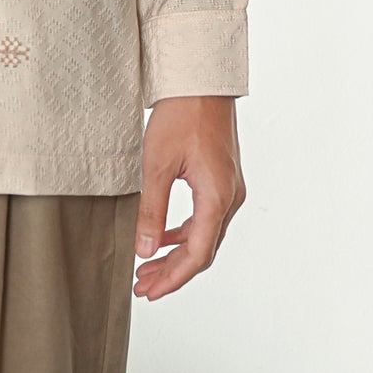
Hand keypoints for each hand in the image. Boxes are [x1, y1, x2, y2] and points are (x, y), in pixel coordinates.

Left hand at [133, 95, 245, 300]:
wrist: (201, 80)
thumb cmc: (181, 114)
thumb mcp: (157, 164)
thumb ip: (152, 211)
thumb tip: (145, 251)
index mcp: (217, 197)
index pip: (197, 255)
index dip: (172, 278)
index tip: (149, 291)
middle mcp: (229, 197)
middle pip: (202, 250)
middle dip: (172, 271)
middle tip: (142, 286)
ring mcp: (229, 188)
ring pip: (205, 235)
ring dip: (177, 253)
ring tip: (147, 267)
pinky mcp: (222, 179)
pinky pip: (206, 217)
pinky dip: (184, 232)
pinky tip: (164, 237)